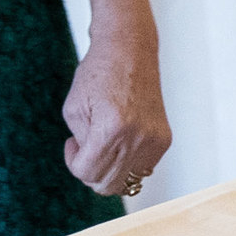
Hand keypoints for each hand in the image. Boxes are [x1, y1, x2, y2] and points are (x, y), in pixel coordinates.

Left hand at [64, 0, 169, 196]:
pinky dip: (128, 162)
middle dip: (91, 172)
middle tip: (86, 149)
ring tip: (104, 144)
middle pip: (109, 185)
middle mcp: (138, 138)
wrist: (130, 49)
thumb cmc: (97, 74)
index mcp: (111, 129)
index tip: (72, 143)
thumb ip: (81, 146)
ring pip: (128, 181)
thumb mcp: (74, 110)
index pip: (87, 173)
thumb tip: (92, 171)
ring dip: (111, 169)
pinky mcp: (164, 138)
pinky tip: (120, 140)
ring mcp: (155, 140)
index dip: (73, 163)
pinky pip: (142, 168)